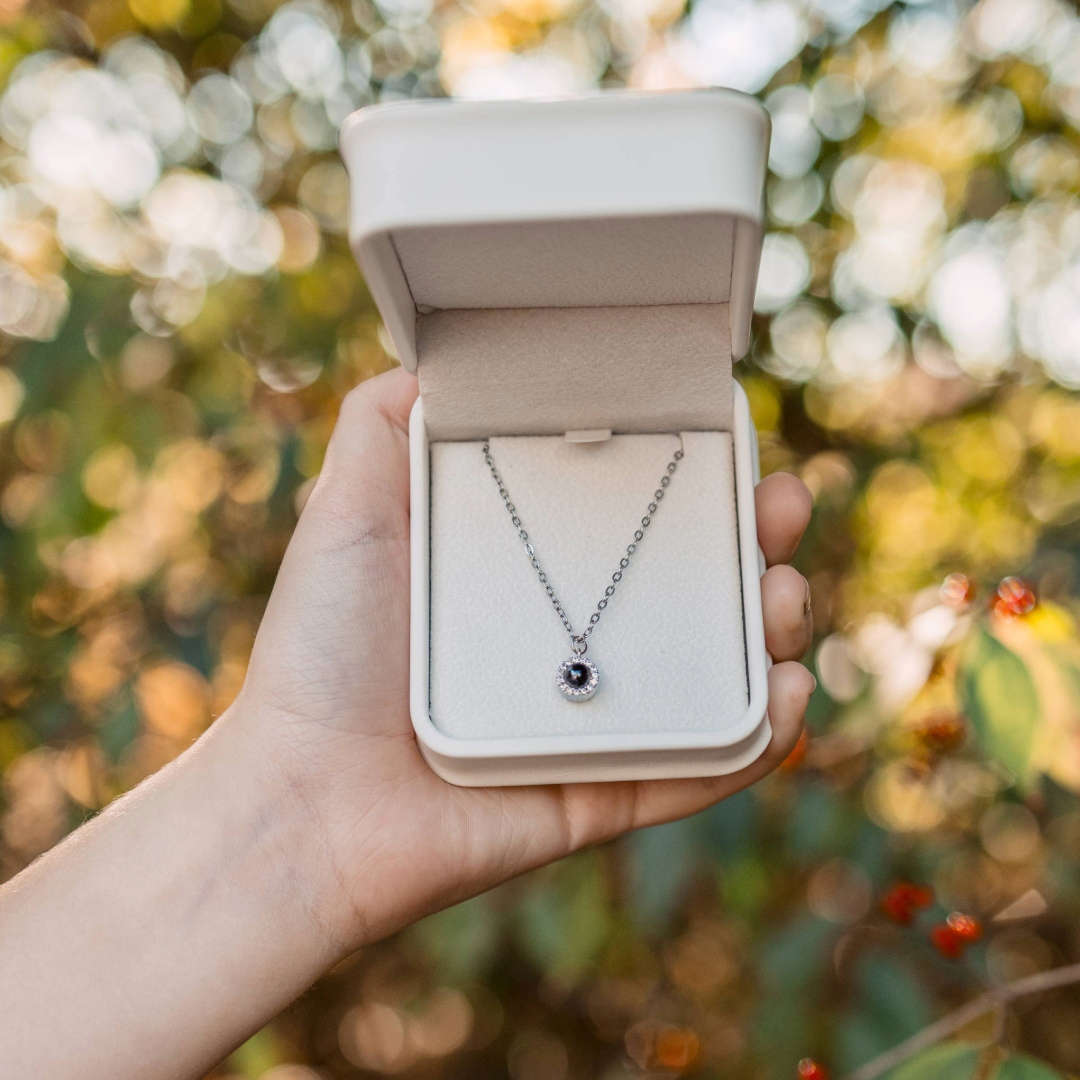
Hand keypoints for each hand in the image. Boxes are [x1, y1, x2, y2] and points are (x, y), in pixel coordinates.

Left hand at [233, 367, 815, 950]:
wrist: (300, 796)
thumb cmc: (322, 650)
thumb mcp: (348, 510)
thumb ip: (387, 426)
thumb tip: (435, 360)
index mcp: (533, 574)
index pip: (636, 516)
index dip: (696, 478)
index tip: (733, 443)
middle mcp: (575, 638)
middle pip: (697, 585)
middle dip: (759, 541)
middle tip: (782, 508)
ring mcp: (599, 716)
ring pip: (721, 670)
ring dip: (778, 628)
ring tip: (783, 597)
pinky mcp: (608, 790)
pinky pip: (705, 765)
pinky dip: (762, 738)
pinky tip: (787, 694)